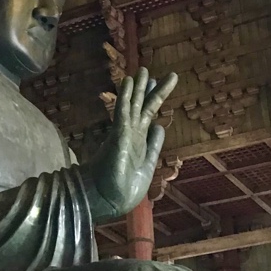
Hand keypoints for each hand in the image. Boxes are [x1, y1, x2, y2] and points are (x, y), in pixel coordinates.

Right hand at [87, 68, 177, 216]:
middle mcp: (131, 134)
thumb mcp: (148, 165)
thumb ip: (154, 146)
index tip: (158, 86)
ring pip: (134, 104)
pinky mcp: (118, 134)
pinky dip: (126, 95)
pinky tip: (129, 81)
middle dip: (149, 89)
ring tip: (143, 69)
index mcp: (139, 142)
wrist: (109, 200)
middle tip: (151, 71)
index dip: (153, 101)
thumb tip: (160, 126)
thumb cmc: (125, 188)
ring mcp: (124, 132)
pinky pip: (123, 110)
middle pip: (142, 106)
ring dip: (138, 86)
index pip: (148, 116)